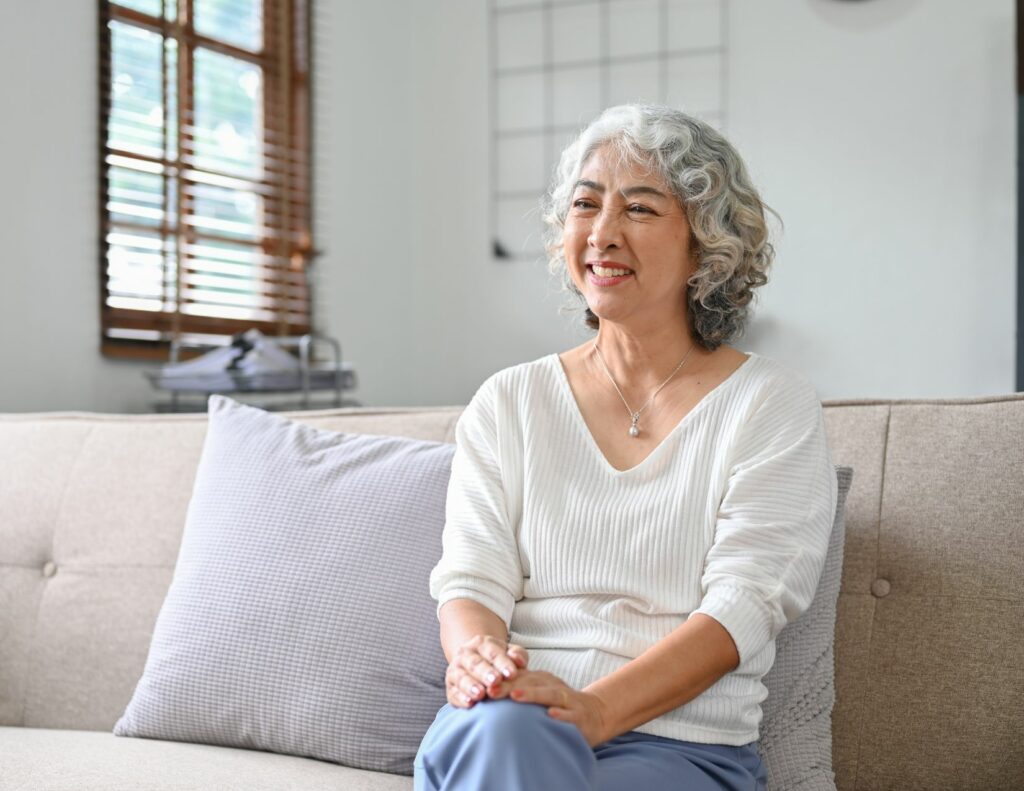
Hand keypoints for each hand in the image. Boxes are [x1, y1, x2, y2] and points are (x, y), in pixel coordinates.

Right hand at [445, 634, 528, 708]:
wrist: (477, 665)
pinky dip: (461, 698)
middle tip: (495, 681)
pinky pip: (453, 693)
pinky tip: (469, 703)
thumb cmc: (499, 662)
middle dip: (485, 673)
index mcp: (481, 643)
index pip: (492, 652)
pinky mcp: (450, 687)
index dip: (503, 663)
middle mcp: (465, 654)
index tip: (512, 674)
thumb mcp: (509, 654)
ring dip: (470, 686)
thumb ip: (517, 655)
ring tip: (481, 694)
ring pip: (461, 677)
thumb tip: (518, 661)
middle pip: (475, 663)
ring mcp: (455, 670)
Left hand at [496, 669, 611, 747]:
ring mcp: (568, 699)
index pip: (518, 677)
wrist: (596, 714)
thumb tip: (486, 693)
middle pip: (529, 682)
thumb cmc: (559, 705)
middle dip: (509, 686)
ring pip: (549, 694)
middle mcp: (553, 686)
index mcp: (541, 680)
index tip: (481, 684)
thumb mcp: (540, 694)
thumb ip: (519, 690)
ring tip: (514, 696)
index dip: (500, 680)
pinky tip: (550, 715)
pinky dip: (560, 714)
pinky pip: (570, 714)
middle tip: (490, 690)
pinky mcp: (580, 715)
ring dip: (532, 694)